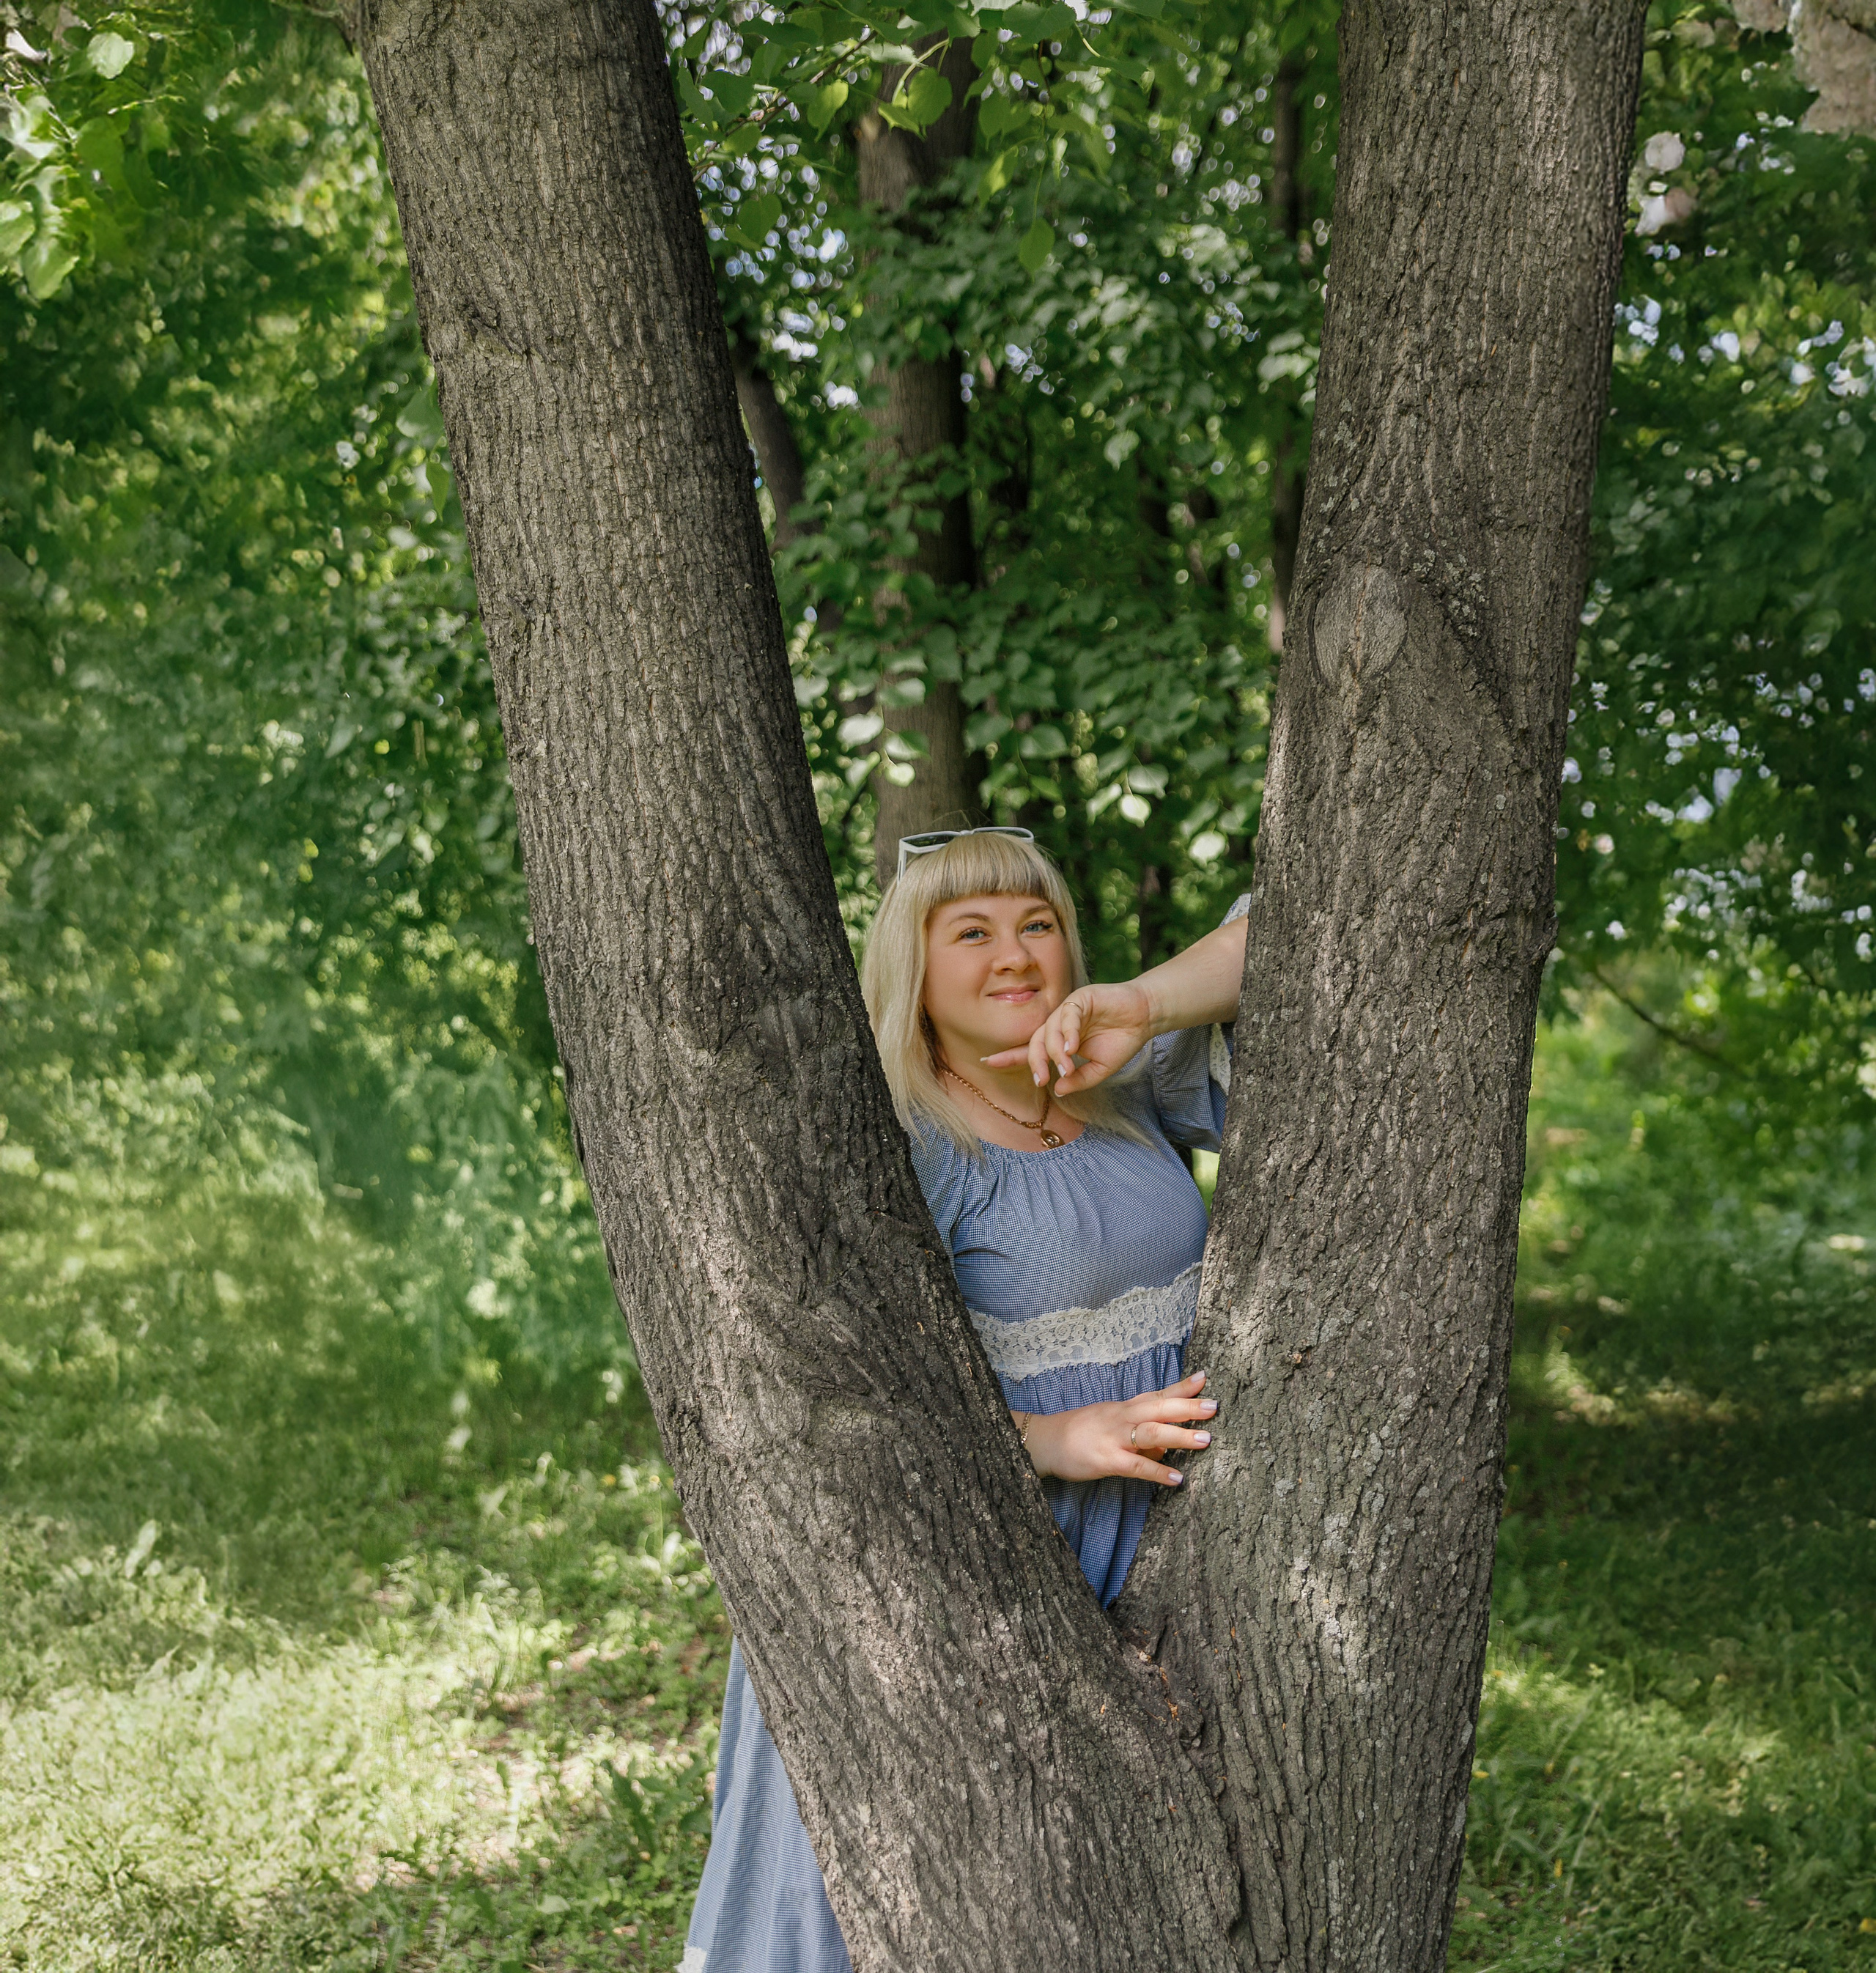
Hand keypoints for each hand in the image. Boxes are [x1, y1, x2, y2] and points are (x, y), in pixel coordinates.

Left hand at [981, 980, 1153, 1095]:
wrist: (1144, 1018)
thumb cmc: (1121, 1040)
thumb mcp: (1099, 1070)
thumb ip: (1078, 1080)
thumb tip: (1057, 1090)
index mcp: (1059, 1041)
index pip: (1030, 1050)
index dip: (1010, 1056)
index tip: (987, 1063)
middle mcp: (1058, 1024)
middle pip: (1035, 1042)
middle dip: (1035, 1062)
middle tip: (1041, 1079)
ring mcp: (1067, 1010)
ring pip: (1049, 1030)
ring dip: (1055, 1052)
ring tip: (1066, 1066)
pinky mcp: (1079, 999)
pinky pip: (1067, 1016)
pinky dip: (1067, 1033)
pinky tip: (1073, 1048)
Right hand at [1023, 1371, 1216, 1487]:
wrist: (1043, 1442)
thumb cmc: (1078, 1434)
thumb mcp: (1110, 1427)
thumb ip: (1140, 1436)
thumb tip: (1167, 1448)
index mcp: (1123, 1409)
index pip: (1156, 1394)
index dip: (1180, 1387)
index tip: (1204, 1378)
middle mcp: (1121, 1417)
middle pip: (1158, 1408)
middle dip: (1187, 1406)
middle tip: (1213, 1406)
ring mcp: (1114, 1438)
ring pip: (1151, 1433)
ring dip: (1180, 1435)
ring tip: (1205, 1440)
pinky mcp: (1106, 1460)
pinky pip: (1137, 1466)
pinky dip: (1158, 1472)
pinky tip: (1177, 1479)